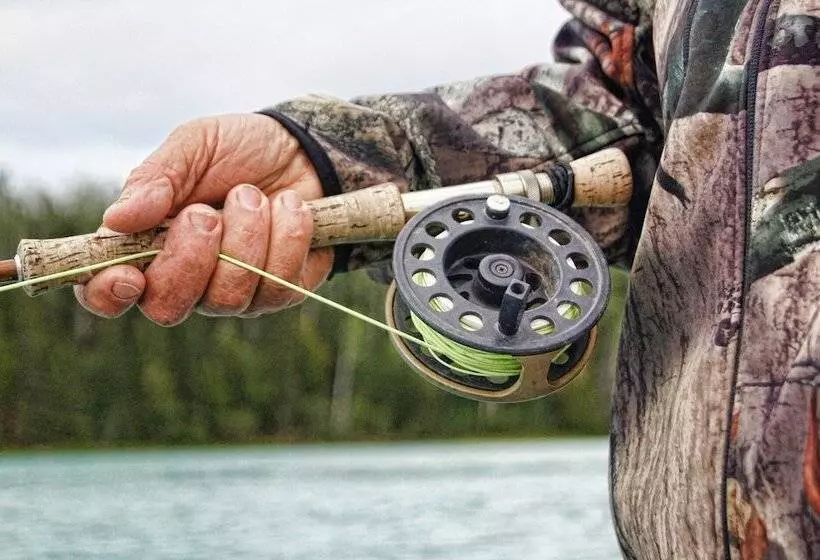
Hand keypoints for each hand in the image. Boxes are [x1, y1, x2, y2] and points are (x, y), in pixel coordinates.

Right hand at [74, 113, 332, 324]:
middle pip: (168, 308)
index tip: (128, 275)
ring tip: (253, 195)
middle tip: (206, 213)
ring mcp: (234, 292)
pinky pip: (279, 286)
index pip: (108, 293)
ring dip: (245, 236)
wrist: (304, 150)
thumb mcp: (194, 146)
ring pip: (228, 298)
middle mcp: (186, 280)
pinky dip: (286, 236)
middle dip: (190, 258)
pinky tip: (289, 206)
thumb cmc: (238, 150)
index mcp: (145, 245)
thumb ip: (156, 179)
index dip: (109, 294)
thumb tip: (115, 219)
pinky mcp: (280, 291)